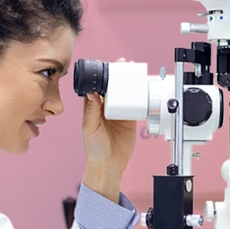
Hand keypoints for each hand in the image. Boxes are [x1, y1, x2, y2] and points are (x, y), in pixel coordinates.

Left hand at [81, 58, 136, 199]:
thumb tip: (91, 94)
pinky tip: (140, 89)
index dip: (98, 75)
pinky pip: (134, 105)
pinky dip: (137, 97)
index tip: (101, 64)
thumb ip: (91, 111)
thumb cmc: (94, 149)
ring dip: (127, 83)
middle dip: (115, 75)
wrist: (108, 164)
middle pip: (111, 87)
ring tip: (131, 72)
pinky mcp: (129, 120)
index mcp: (92, 108)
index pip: (95, 87)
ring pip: (123, 94)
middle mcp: (105, 109)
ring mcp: (118, 113)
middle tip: (121, 64)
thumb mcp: (90, 128)